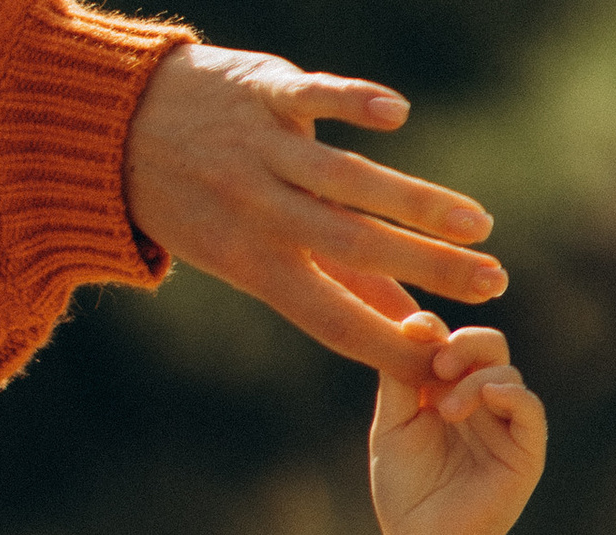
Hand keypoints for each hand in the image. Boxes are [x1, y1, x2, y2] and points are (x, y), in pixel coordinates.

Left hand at [124, 46, 503, 378]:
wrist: (122, 131)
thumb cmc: (201, 202)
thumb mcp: (248, 254)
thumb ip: (328, 280)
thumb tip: (397, 319)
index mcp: (255, 265)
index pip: (329, 318)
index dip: (385, 343)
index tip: (443, 363)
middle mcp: (261, 212)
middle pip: (354, 248)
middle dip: (429, 268)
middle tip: (493, 283)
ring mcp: (264, 150)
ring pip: (347, 180)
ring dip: (415, 201)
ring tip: (477, 222)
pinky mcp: (266, 89)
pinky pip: (313, 96)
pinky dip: (354, 103)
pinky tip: (398, 116)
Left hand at [371, 319, 545, 534]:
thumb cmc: (404, 492)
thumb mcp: (391, 428)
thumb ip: (400, 378)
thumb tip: (412, 323)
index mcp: (448, 391)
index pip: (451, 343)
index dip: (435, 330)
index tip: (413, 328)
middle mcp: (481, 400)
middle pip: (488, 345)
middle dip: (465, 344)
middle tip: (439, 363)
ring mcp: (505, 422)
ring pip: (506, 371)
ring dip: (476, 379)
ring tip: (447, 411)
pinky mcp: (525, 448)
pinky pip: (529, 407)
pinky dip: (510, 393)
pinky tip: (488, 396)